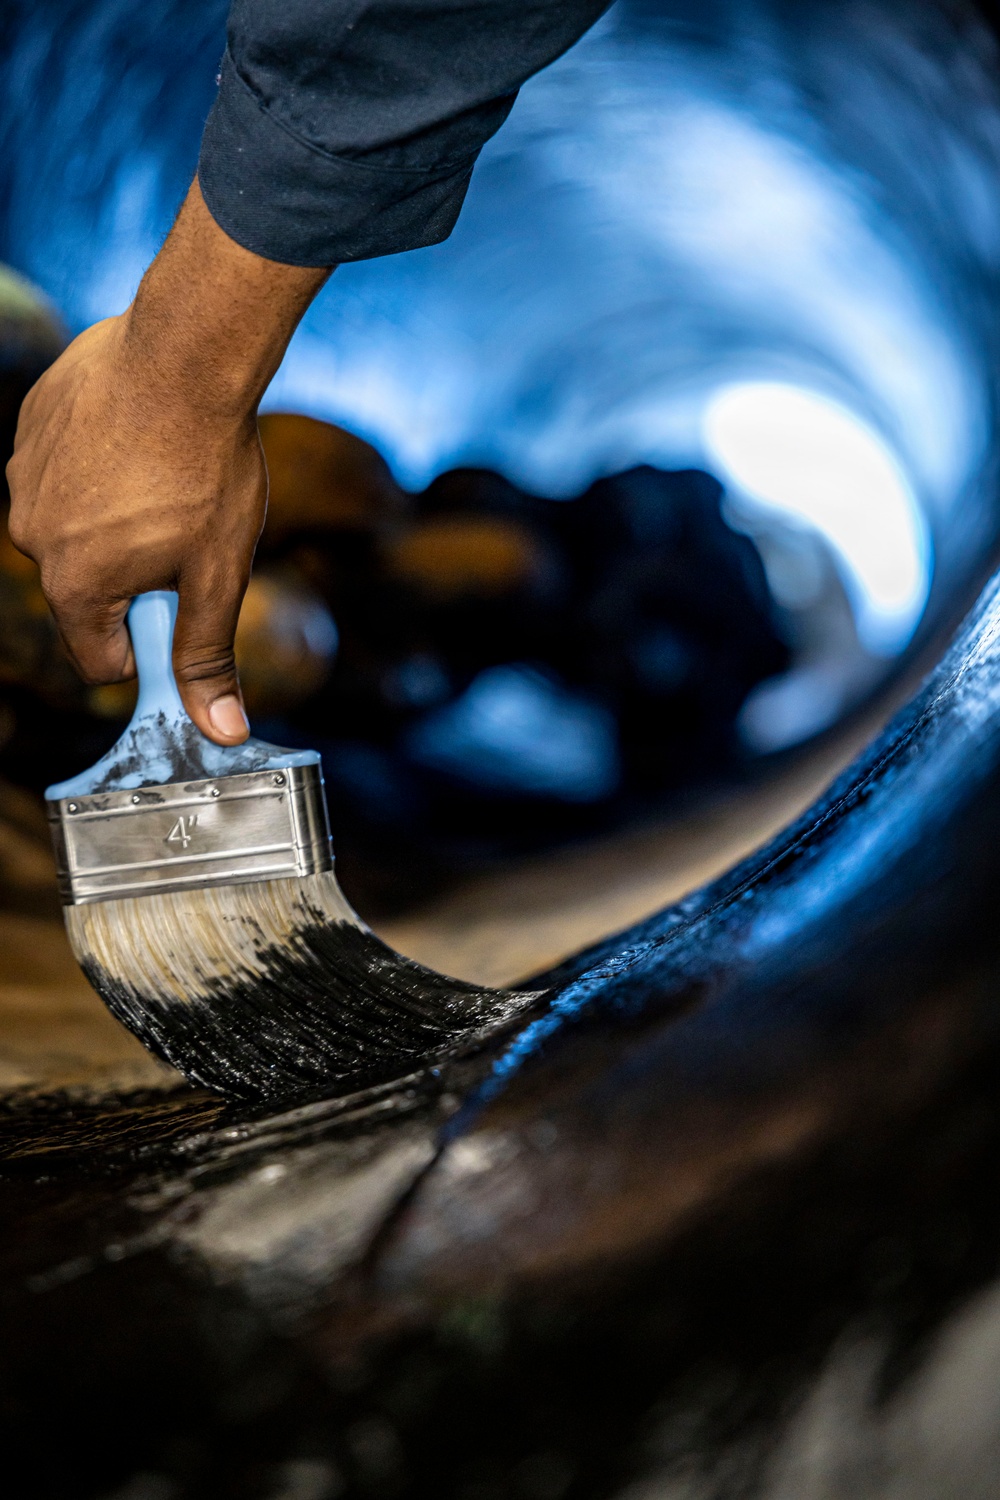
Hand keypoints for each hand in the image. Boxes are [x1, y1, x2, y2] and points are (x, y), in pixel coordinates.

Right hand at [6, 179, 330, 743]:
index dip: (148, 647)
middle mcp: (33, 537)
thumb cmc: (207, 470)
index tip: (180, 610)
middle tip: (183, 528)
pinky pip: (64, 471)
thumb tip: (221, 732)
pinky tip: (138, 443)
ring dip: (115, 520)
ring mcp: (24, 478)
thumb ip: (208, 657)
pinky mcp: (30, 429)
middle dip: (135, 576)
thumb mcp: (219, 576)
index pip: (101, 658)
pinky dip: (98, 468)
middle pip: (89, 591)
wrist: (185, 355)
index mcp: (76, 585)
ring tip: (163, 480)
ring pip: (76, 528)